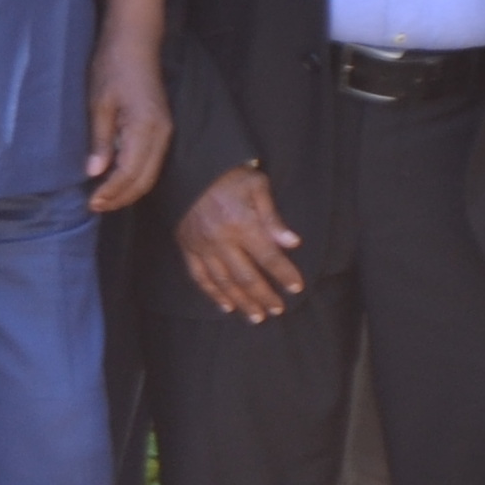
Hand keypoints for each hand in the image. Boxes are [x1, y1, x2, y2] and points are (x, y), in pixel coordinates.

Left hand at [85, 39, 172, 214]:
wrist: (135, 43)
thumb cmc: (113, 67)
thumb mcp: (99, 103)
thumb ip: (100, 140)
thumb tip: (95, 172)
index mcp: (145, 127)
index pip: (129, 172)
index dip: (111, 192)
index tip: (92, 202)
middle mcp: (161, 133)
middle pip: (144, 180)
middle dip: (121, 198)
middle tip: (95, 206)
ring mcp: (165, 132)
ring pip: (150, 174)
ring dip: (129, 190)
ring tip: (104, 198)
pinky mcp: (163, 129)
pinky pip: (152, 163)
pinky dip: (136, 177)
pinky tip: (117, 180)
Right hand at [177, 165, 304, 320]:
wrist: (192, 168)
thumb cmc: (230, 176)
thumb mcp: (257, 186)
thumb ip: (273, 217)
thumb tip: (292, 243)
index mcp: (241, 223)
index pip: (268, 256)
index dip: (284, 274)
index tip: (297, 287)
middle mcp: (220, 239)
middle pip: (246, 276)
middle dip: (264, 296)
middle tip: (278, 310)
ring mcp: (202, 246)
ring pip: (224, 282)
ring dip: (242, 302)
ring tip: (257, 316)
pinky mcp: (187, 247)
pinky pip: (199, 277)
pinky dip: (213, 294)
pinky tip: (227, 306)